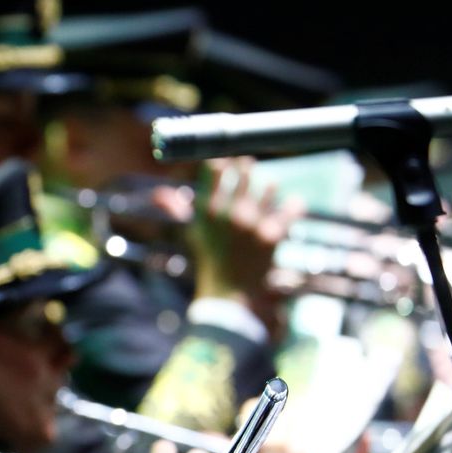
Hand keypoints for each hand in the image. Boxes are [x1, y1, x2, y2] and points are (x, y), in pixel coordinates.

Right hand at [191, 157, 303, 317]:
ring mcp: (252, 224)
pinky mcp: (272, 235)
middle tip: (248, 165)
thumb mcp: (193, 233)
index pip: (215, 170)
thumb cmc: (210, 261)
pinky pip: (289, 210)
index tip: (227, 158)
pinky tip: (294, 202)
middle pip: (243, 173)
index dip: (223, 161)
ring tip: (267, 187)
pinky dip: (293, 205)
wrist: (228, 294)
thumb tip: (158, 193)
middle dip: (245, 167)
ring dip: (268, 187)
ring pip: (268, 188)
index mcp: (208, 210)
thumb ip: (178, 209)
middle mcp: (229, 214)